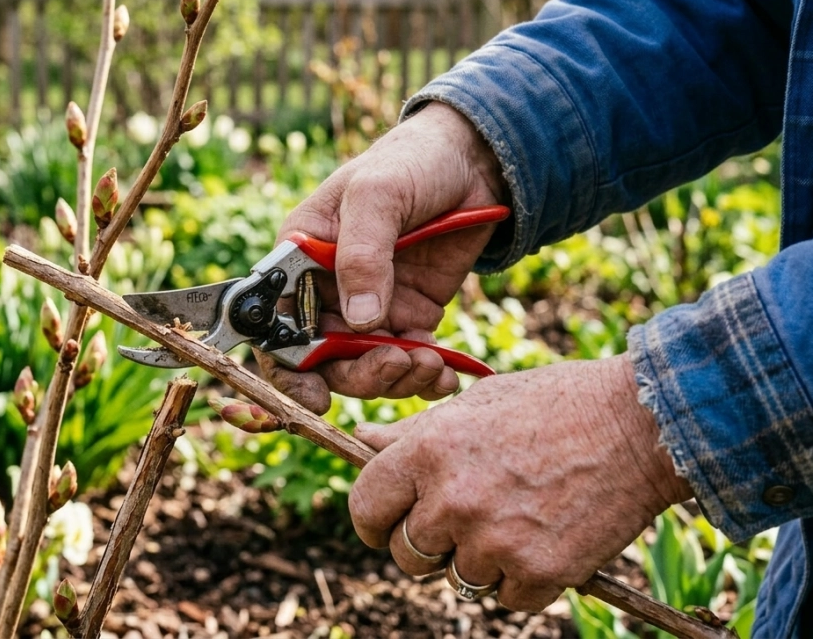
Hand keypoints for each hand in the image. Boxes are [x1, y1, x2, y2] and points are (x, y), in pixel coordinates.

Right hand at [259, 102, 507, 413]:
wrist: (475, 161)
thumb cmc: (410, 162)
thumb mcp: (378, 194)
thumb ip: (362, 254)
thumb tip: (358, 322)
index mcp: (300, 258)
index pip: (275, 323)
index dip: (288, 366)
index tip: (316, 394)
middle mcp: (328, 290)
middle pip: (323, 358)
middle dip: (358, 374)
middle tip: (395, 364)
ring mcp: (370, 306)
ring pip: (366, 367)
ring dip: (395, 378)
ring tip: (429, 365)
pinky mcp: (410, 315)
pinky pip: (408, 361)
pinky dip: (425, 377)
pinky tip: (445, 374)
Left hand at [348, 354, 693, 610]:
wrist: (641, 424)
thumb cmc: (553, 404)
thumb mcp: (473, 404)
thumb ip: (413, 432)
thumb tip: (362, 443)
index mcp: (428, 451)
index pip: (366, 507)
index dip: (373, 521)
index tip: (386, 525)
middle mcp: (453, 501)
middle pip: (407, 554)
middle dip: (427, 546)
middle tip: (462, 523)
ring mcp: (495, 541)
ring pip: (457, 580)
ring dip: (478, 562)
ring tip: (514, 521)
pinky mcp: (539, 573)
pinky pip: (506, 599)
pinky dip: (522, 581)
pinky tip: (543, 540)